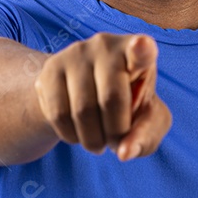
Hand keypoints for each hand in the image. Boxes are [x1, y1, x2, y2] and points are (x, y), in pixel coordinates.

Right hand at [33, 33, 171, 160]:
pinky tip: (79, 132)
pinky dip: (71, 136)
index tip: (142, 45)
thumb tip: (124, 152)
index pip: (142, 50)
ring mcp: (75, 53)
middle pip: (111, 99)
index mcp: (140, 52)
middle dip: (115, 132)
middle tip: (116, 140)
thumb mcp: (147, 121)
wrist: (85, 94)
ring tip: (98, 137)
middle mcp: (106, 44)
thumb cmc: (127, 105)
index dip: (142, 50)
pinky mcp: (50, 68)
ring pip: (82, 111)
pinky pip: (58, 115)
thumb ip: (146, 135)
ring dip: (92, 139)